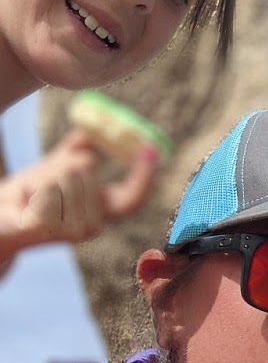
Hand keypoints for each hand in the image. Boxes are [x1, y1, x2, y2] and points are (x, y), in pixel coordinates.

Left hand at [0, 130, 157, 260]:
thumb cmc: (26, 195)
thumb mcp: (55, 169)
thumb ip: (76, 150)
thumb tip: (91, 130)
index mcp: (100, 213)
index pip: (133, 196)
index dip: (145, 173)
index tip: (150, 148)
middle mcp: (93, 225)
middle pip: (87, 167)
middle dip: (61, 164)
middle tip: (42, 182)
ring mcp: (72, 231)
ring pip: (65, 175)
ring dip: (42, 176)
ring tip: (31, 193)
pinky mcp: (48, 230)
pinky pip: (45, 189)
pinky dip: (30, 186)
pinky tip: (23, 199)